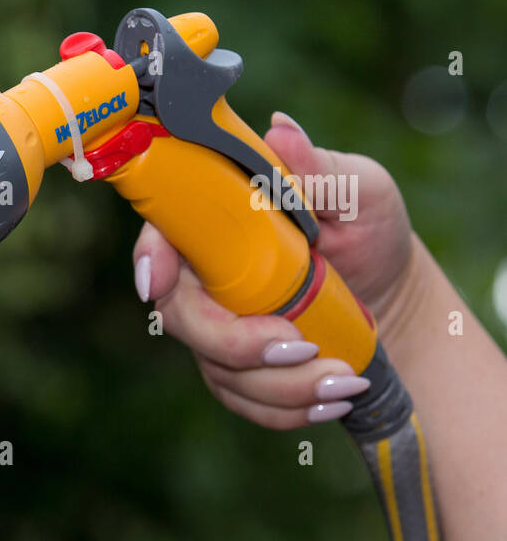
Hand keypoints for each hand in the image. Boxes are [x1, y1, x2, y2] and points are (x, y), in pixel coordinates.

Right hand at [131, 112, 415, 428]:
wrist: (390, 298)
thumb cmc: (368, 231)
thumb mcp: (360, 191)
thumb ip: (320, 169)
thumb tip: (280, 132)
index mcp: (218, 224)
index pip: (161, 236)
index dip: (151, 260)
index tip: (162, 283)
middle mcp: (203, 278)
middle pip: (181, 317)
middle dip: (235, 342)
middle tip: (301, 345)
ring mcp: (214, 327)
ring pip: (217, 368)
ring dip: (280, 385)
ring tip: (345, 378)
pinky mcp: (234, 371)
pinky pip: (241, 400)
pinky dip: (287, 408)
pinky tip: (332, 399)